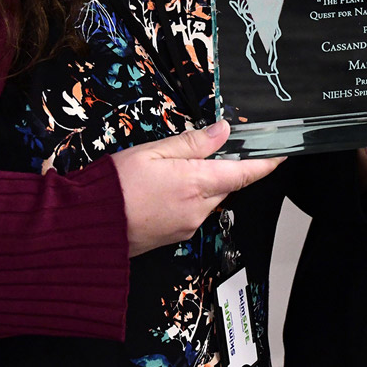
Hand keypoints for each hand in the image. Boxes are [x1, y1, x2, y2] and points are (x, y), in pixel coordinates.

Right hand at [110, 120, 282, 256]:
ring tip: (172, 169)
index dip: (266, 164)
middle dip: (223, 168)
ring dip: (202, 183)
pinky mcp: (175, 236)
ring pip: (209, 198)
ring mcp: (187, 225)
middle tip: (208, 149)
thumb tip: (222, 131)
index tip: (280, 154)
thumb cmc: (114, 187)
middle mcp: (197, 209)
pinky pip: (193, 212)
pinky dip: (188, 197)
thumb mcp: (153, 151)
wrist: (87, 228)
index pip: (245, 173)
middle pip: (226, 184)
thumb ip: (192, 142)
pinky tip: (164, 188)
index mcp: (196, 183)